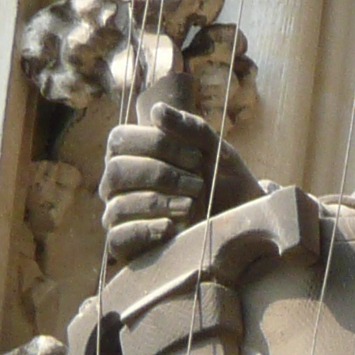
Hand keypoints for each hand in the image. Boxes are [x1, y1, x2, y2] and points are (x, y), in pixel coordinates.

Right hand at [99, 102, 258, 263]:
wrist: (238, 222)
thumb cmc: (220, 180)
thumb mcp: (213, 150)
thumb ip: (190, 128)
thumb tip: (156, 110)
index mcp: (131, 152)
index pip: (121, 139)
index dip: (157, 144)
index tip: (195, 156)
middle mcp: (117, 183)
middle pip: (116, 170)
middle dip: (161, 175)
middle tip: (197, 183)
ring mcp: (118, 214)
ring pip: (118, 205)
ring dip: (160, 202)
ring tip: (191, 205)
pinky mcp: (124, 244)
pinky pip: (118, 237)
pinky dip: (146, 230)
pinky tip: (171, 227)